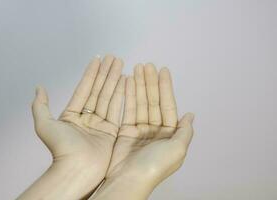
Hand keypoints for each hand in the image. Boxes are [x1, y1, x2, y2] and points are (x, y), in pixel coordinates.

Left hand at [19, 55, 124, 199]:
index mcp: (72, 115)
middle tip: (113, 57)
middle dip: (106, 73)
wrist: (77, 169)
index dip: (91, 73)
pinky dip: (122, 95)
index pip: (84, 89)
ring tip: (121, 64)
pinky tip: (126, 82)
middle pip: (98, 90)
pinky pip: (117, 109)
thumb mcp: (45, 125)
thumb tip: (39, 88)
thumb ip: (41, 105)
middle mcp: (87, 118)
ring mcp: (101, 124)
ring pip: (109, 97)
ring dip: (115, 80)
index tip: (98, 59)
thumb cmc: (60, 149)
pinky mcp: (112, 132)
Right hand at [91, 64, 193, 199]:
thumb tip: (190, 115)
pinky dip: (128, 95)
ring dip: (139, 85)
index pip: (168, 105)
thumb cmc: (155, 166)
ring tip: (137, 68)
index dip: (166, 88)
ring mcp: (140, 130)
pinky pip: (128, 109)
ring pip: (141, 102)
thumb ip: (185, 131)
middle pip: (153, 101)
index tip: (163, 71)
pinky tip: (128, 82)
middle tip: (147, 65)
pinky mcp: (126, 131)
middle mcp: (156, 130)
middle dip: (151, 82)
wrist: (129, 179)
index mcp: (170, 134)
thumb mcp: (178, 150)